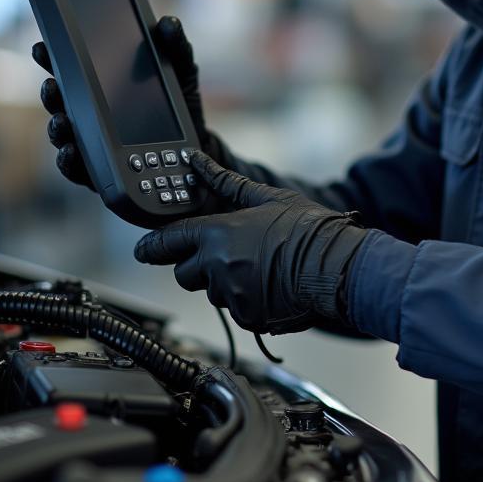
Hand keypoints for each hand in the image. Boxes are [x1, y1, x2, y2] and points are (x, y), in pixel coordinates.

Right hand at [32, 16, 214, 188]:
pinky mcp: (99, 171)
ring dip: (56, 128)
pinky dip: (69, 161)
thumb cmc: (181, 108)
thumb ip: (175, 48)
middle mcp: (90, 115)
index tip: (42, 48)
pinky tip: (71, 152)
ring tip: (61, 121)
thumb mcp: (181, 74)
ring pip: (63, 136)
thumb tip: (168, 22)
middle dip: (50, 95)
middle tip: (52, 86)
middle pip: (59, 103)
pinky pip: (77, 168)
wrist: (195, 150)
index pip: (70, 70)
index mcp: (102, 87)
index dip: (52, 59)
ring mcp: (92, 144)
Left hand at [134, 151, 369, 334]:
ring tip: (259, 267)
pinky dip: (247, 301)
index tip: (145, 249)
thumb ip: (225, 183)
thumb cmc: (308, 229)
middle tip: (222, 255)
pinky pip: (236, 311)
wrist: (338, 267)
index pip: (167, 242)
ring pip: (212, 293)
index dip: (152, 246)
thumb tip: (197, 163)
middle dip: (195, 265)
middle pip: (184, 274)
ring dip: (224, 282)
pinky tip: (270, 285)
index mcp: (217, 233)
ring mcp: (232, 296)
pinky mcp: (249, 318)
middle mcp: (218, 267)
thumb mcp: (266, 197)